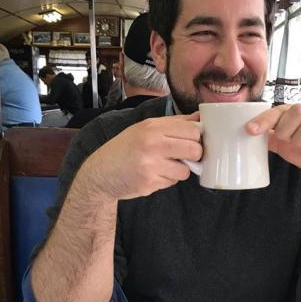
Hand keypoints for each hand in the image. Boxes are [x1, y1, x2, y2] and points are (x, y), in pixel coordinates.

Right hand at [83, 113, 201, 199]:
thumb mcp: (146, 128)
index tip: (191, 141)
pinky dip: (168, 180)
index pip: (192, 130)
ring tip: (165, 166)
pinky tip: (154, 174)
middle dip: (194, 155)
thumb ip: (174, 123)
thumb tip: (200, 118)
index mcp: (152, 127)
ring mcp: (151, 165)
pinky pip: (172, 182)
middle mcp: (152, 143)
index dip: (196, 138)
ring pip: (186, 170)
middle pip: (195, 150)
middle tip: (184, 156)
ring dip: (180, 170)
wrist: (101, 172)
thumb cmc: (126, 148)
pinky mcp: (149, 183)